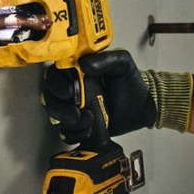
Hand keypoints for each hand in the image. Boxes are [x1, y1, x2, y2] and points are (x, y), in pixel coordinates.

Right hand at [42, 50, 156, 143]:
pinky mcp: (80, 125)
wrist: (143, 106)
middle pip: (50, 97)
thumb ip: (105, 59)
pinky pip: (66, 132)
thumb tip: (84, 64)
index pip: (54, 75)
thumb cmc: (131, 82)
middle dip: (59, 107)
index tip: (68, 91)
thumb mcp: (122, 63)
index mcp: (77, 72)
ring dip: (67, 121)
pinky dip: (74, 133)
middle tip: (76, 111)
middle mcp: (72, 90)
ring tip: (88, 120)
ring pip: (55, 116)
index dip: (56, 84)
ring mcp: (75, 108)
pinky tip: (89, 130)